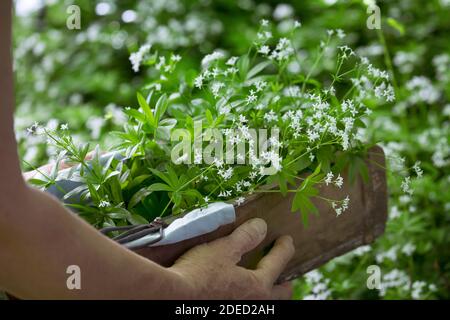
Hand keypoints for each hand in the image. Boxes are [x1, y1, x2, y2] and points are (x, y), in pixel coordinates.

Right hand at [169, 218, 294, 298]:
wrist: (174, 298)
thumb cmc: (199, 273)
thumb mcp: (224, 249)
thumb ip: (245, 237)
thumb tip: (262, 227)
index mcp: (258, 286)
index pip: (278, 263)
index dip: (284, 248)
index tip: (287, 240)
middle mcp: (254, 304)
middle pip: (279, 295)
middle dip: (283, 284)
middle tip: (285, 278)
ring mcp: (241, 310)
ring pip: (263, 303)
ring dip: (267, 294)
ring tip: (262, 286)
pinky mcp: (227, 312)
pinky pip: (246, 304)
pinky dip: (249, 297)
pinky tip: (238, 292)